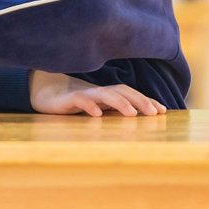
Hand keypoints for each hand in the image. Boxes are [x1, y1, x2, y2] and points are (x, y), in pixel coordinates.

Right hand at [28, 71, 166, 116]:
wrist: (45, 95)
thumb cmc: (75, 102)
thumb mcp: (98, 107)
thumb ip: (115, 109)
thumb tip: (139, 117)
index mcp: (106, 93)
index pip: (130, 93)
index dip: (146, 100)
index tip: (163, 110)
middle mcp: (98, 91)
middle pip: (122, 91)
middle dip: (139, 100)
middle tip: (154, 113)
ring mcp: (84, 94)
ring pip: (105, 94)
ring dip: (120, 103)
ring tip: (132, 114)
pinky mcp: (68, 99)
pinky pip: (80, 100)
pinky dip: (89, 105)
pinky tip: (97, 114)